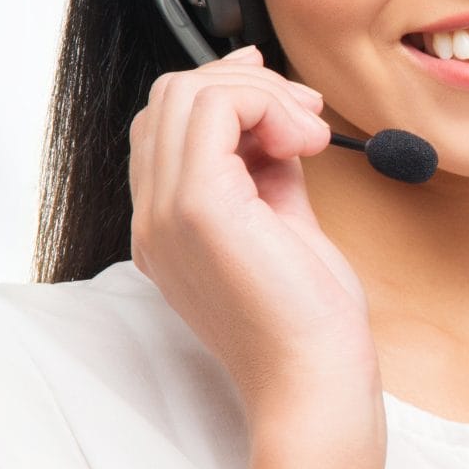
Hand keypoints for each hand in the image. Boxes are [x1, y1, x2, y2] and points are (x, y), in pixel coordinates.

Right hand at [128, 44, 378, 424]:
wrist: (314, 381)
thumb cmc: (309, 322)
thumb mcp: (285, 224)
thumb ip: (269, 169)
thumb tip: (277, 115)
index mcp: (168, 225)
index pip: (168, 124)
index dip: (229, 94)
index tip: (289, 104)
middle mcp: (154, 218)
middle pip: (170, 97)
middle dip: (248, 86)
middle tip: (307, 118)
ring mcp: (166, 212)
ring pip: (186, 92)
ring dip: (261, 92)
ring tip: (309, 134)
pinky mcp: (199, 207)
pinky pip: (214, 108)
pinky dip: (266, 104)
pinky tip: (303, 142)